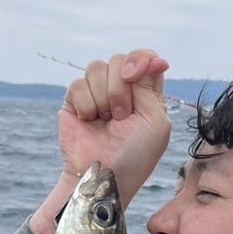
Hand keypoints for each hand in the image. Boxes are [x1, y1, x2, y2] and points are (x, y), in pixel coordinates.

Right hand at [58, 49, 171, 207]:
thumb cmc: (134, 155)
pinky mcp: (75, 101)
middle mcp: (123, 90)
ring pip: (96, 68)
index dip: (140, 59)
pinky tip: (90, 122)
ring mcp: (98, 94)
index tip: (135, 75)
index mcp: (146, 93)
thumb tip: (155, 58)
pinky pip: (77, 84)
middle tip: (121, 116)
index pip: (144, 58)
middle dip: (120, 88)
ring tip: (106, 121)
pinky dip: (86, 105)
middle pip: (119, 60)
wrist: (102, 175)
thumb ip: (152, 87)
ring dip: (103, 98)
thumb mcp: (156, 122)